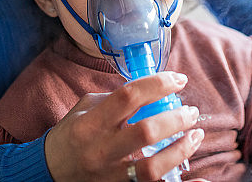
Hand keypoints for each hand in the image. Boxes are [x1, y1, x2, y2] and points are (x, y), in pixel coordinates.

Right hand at [44, 71, 204, 181]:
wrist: (49, 172)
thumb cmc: (70, 135)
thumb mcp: (85, 109)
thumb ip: (114, 99)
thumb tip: (151, 90)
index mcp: (91, 123)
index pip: (128, 97)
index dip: (157, 84)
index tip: (178, 79)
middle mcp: (101, 150)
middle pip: (146, 132)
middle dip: (175, 118)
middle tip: (191, 111)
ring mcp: (111, 175)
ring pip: (153, 168)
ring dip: (181, 150)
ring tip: (195, 135)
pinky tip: (202, 181)